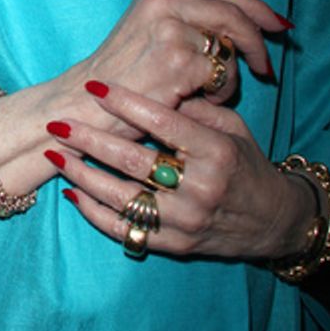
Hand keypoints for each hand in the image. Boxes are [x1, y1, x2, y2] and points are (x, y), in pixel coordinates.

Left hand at [46, 81, 314, 262]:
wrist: (273, 220)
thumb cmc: (246, 163)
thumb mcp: (233, 128)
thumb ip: (195, 108)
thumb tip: (154, 85)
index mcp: (217, 152)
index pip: (163, 123)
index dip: (125, 103)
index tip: (94, 86)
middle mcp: (201, 187)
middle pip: (134, 161)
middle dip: (90, 139)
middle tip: (58, 122)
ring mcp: (186, 220)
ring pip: (122, 197)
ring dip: (83, 175)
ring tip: (56, 154)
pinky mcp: (175, 244)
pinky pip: (125, 230)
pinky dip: (94, 213)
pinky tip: (72, 193)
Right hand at [75, 0, 283, 109]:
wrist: (83, 106)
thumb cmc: (119, 78)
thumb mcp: (149, 34)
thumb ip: (187, 22)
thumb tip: (243, 28)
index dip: (255, 7)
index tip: (276, 24)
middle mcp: (164, 2)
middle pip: (234, 11)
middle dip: (259, 38)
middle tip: (268, 65)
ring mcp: (171, 29)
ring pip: (230, 46)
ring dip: (230, 75)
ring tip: (211, 93)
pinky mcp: (178, 60)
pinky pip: (223, 75)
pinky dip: (219, 93)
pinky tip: (200, 102)